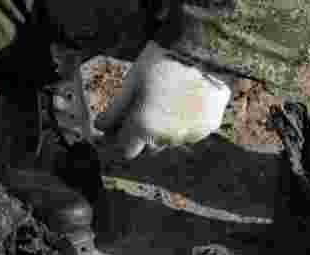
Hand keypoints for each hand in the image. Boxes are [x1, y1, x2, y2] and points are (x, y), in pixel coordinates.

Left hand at [95, 42, 231, 159]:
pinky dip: (190, 119)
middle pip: (151, 146)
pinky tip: (189, 97)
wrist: (200, 48)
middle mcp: (168, 138)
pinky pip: (195, 129)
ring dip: (168, 127)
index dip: (122, 138)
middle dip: (146, 132)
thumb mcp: (131, 83)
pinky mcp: (209, 126)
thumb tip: (100, 128)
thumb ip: (114, 110)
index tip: (122, 126)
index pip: (126, 150)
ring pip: (173, 139)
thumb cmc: (160, 62)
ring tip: (171, 97)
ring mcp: (191, 134)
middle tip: (148, 106)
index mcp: (144, 127)